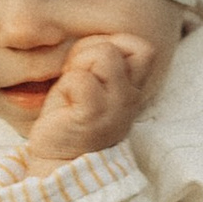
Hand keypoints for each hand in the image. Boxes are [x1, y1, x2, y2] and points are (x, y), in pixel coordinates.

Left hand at [23, 33, 156, 171]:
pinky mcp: (93, 116)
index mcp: (132, 88)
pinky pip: (81, 78)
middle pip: (124, 44)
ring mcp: (115, 107)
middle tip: (78, 76)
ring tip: (71, 89)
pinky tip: (65, 103)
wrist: (60, 162)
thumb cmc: (71, 118)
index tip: (92, 67)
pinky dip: (66, 85)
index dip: (113, 44)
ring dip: (79, 65)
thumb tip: (92, 39)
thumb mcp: (92, 82)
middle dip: (92, 50)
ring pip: (104, 54)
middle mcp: (130, 98)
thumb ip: (98, 59)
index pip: (142, 47)